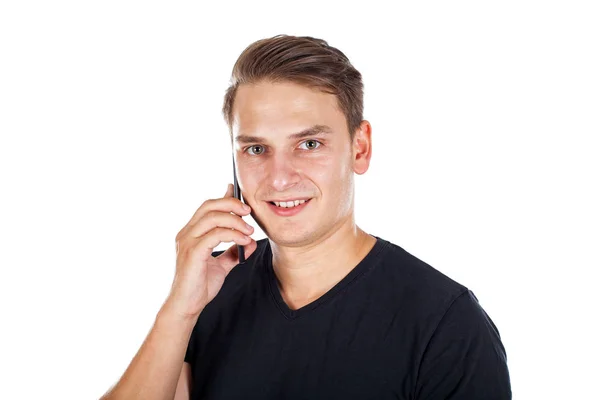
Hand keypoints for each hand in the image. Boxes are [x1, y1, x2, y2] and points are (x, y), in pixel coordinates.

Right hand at [165, 184, 256, 318]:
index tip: (238, 192)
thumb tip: (251, 241)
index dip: (224, 197)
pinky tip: (245, 241)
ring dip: (235, 221)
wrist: (187, 306)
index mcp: (191, 233)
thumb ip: (233, 252)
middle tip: (249, 212)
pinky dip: (233, 235)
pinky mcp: (193, 252)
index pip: (207, 207)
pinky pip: (215, 235)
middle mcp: (186, 233)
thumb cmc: (200, 286)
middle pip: (209, 206)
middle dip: (232, 204)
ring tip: (250, 231)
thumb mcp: (221, 266)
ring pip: (212, 217)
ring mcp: (187, 242)